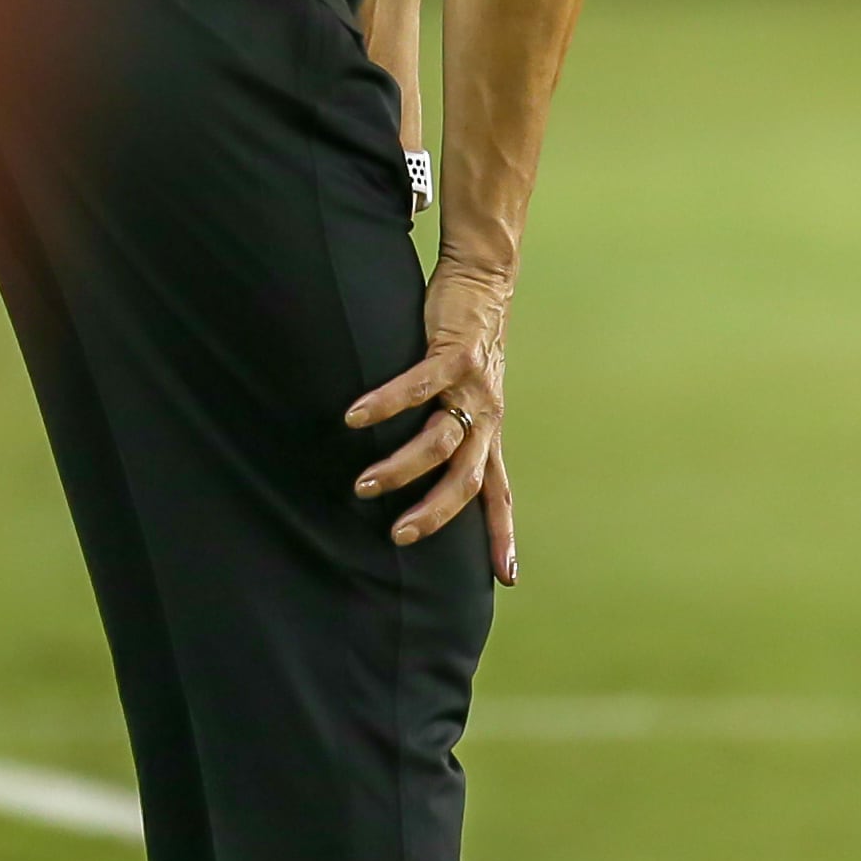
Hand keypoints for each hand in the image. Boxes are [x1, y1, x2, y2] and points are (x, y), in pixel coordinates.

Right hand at [344, 260, 517, 584]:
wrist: (484, 283)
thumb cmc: (464, 349)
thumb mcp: (464, 400)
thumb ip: (447, 434)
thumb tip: (418, 476)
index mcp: (487, 433)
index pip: (498, 494)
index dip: (501, 534)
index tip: (506, 577)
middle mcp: (484, 416)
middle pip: (468, 478)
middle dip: (437, 512)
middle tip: (399, 537)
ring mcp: (472, 387)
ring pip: (439, 439)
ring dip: (400, 467)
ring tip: (361, 485)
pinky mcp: (454, 353)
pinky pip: (418, 386)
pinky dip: (386, 405)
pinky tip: (354, 418)